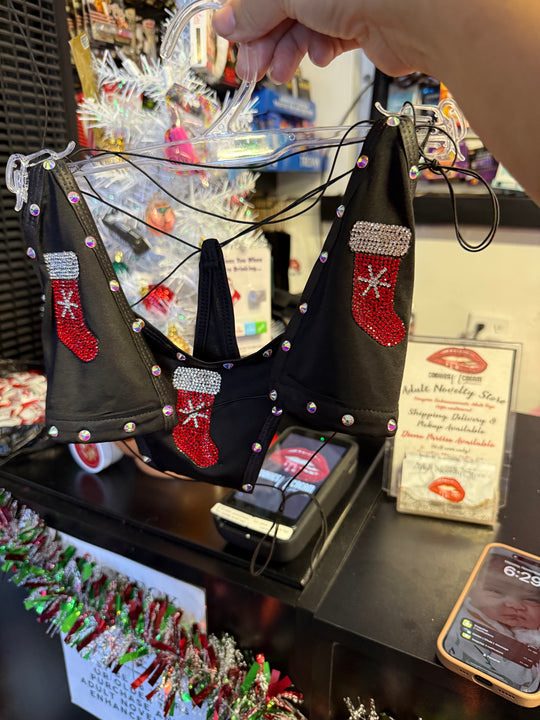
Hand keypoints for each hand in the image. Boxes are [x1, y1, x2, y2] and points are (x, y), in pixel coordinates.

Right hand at [212, 0, 427, 81]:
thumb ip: (254, 8)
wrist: (420, 13)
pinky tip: (320, 57)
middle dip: (264, 38)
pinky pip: (328, 37)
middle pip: (281, 6)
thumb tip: (226, 22)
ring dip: (287, 51)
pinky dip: (319, 50)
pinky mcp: (362, 22)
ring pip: (303, 24)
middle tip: (252, 66)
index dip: (246, 11)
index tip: (232, 35)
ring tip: (280, 72)